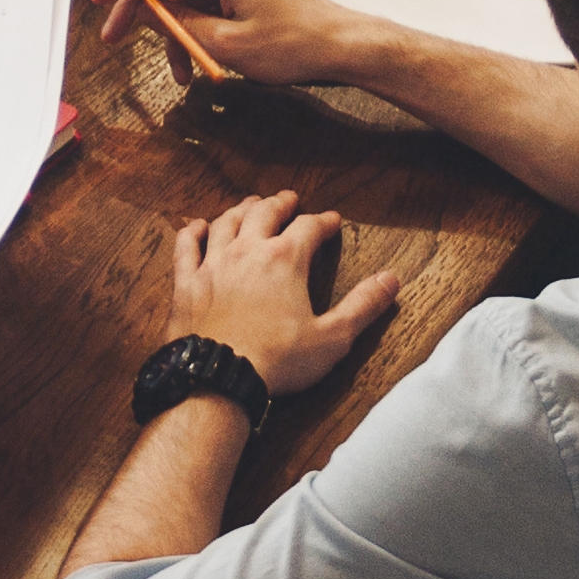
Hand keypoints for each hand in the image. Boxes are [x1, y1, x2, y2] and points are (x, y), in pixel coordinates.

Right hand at [95, 0, 378, 90]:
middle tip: (116, 40)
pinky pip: (206, 6)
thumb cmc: (295, 43)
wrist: (340, 44)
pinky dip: (196, 34)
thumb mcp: (226, 44)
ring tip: (181, 74)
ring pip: (185, 0)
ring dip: (173, 35)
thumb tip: (142, 10)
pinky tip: (200, 64)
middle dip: (140, 13)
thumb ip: (178, 25)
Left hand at [166, 192, 398, 397]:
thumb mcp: (332, 338)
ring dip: (242, 209)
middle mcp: (248, 250)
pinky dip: (193, 231)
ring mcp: (213, 263)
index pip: (309, 228)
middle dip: (280, 203)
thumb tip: (391, 279)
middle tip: (289, 199)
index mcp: (285, 259)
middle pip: (265, 213)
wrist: (217, 379)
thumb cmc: (277, 361)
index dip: (323, 221)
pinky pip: (187, 246)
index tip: (332, 220)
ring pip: (227, 222)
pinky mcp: (187, 282)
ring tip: (251, 204)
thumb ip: (362, 306)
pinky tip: (198, 226)